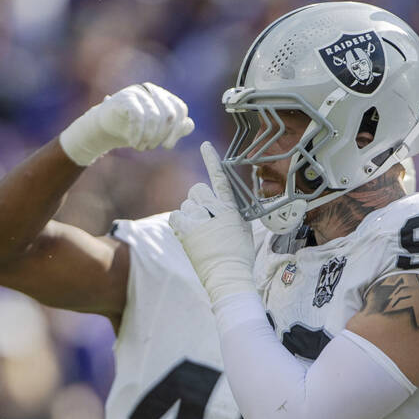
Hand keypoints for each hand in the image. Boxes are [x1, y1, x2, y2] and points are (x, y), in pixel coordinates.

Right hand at [60, 82, 194, 165]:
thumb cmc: (133, 129)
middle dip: (161, 135)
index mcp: (163, 96)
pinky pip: (138, 116)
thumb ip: (174, 128)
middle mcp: (152, 91)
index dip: (176, 130)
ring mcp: (138, 92)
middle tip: (150, 147)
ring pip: (154, 117)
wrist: (105, 128)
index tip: (167, 146)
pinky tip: (133, 142)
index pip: (180, 109)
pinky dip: (137, 132)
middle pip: (169, 114)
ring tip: (140, 147)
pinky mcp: (125, 98)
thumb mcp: (156, 131)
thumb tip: (189, 124)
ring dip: (149, 137)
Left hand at [169, 142, 256, 304]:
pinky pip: (176, 216)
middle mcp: (214, 208)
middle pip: (197, 190)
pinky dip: (180, 223)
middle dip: (199, 201)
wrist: (228, 273)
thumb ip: (232, 212)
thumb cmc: (239, 254)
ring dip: (190, 214)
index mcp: (230, 207)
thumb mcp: (243, 228)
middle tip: (205, 219)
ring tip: (200, 232)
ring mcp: (198, 217)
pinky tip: (188, 232)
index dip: (212, 160)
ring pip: (186, 204)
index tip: (205, 145)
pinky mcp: (186, 229)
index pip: (220, 177)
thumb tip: (223, 204)